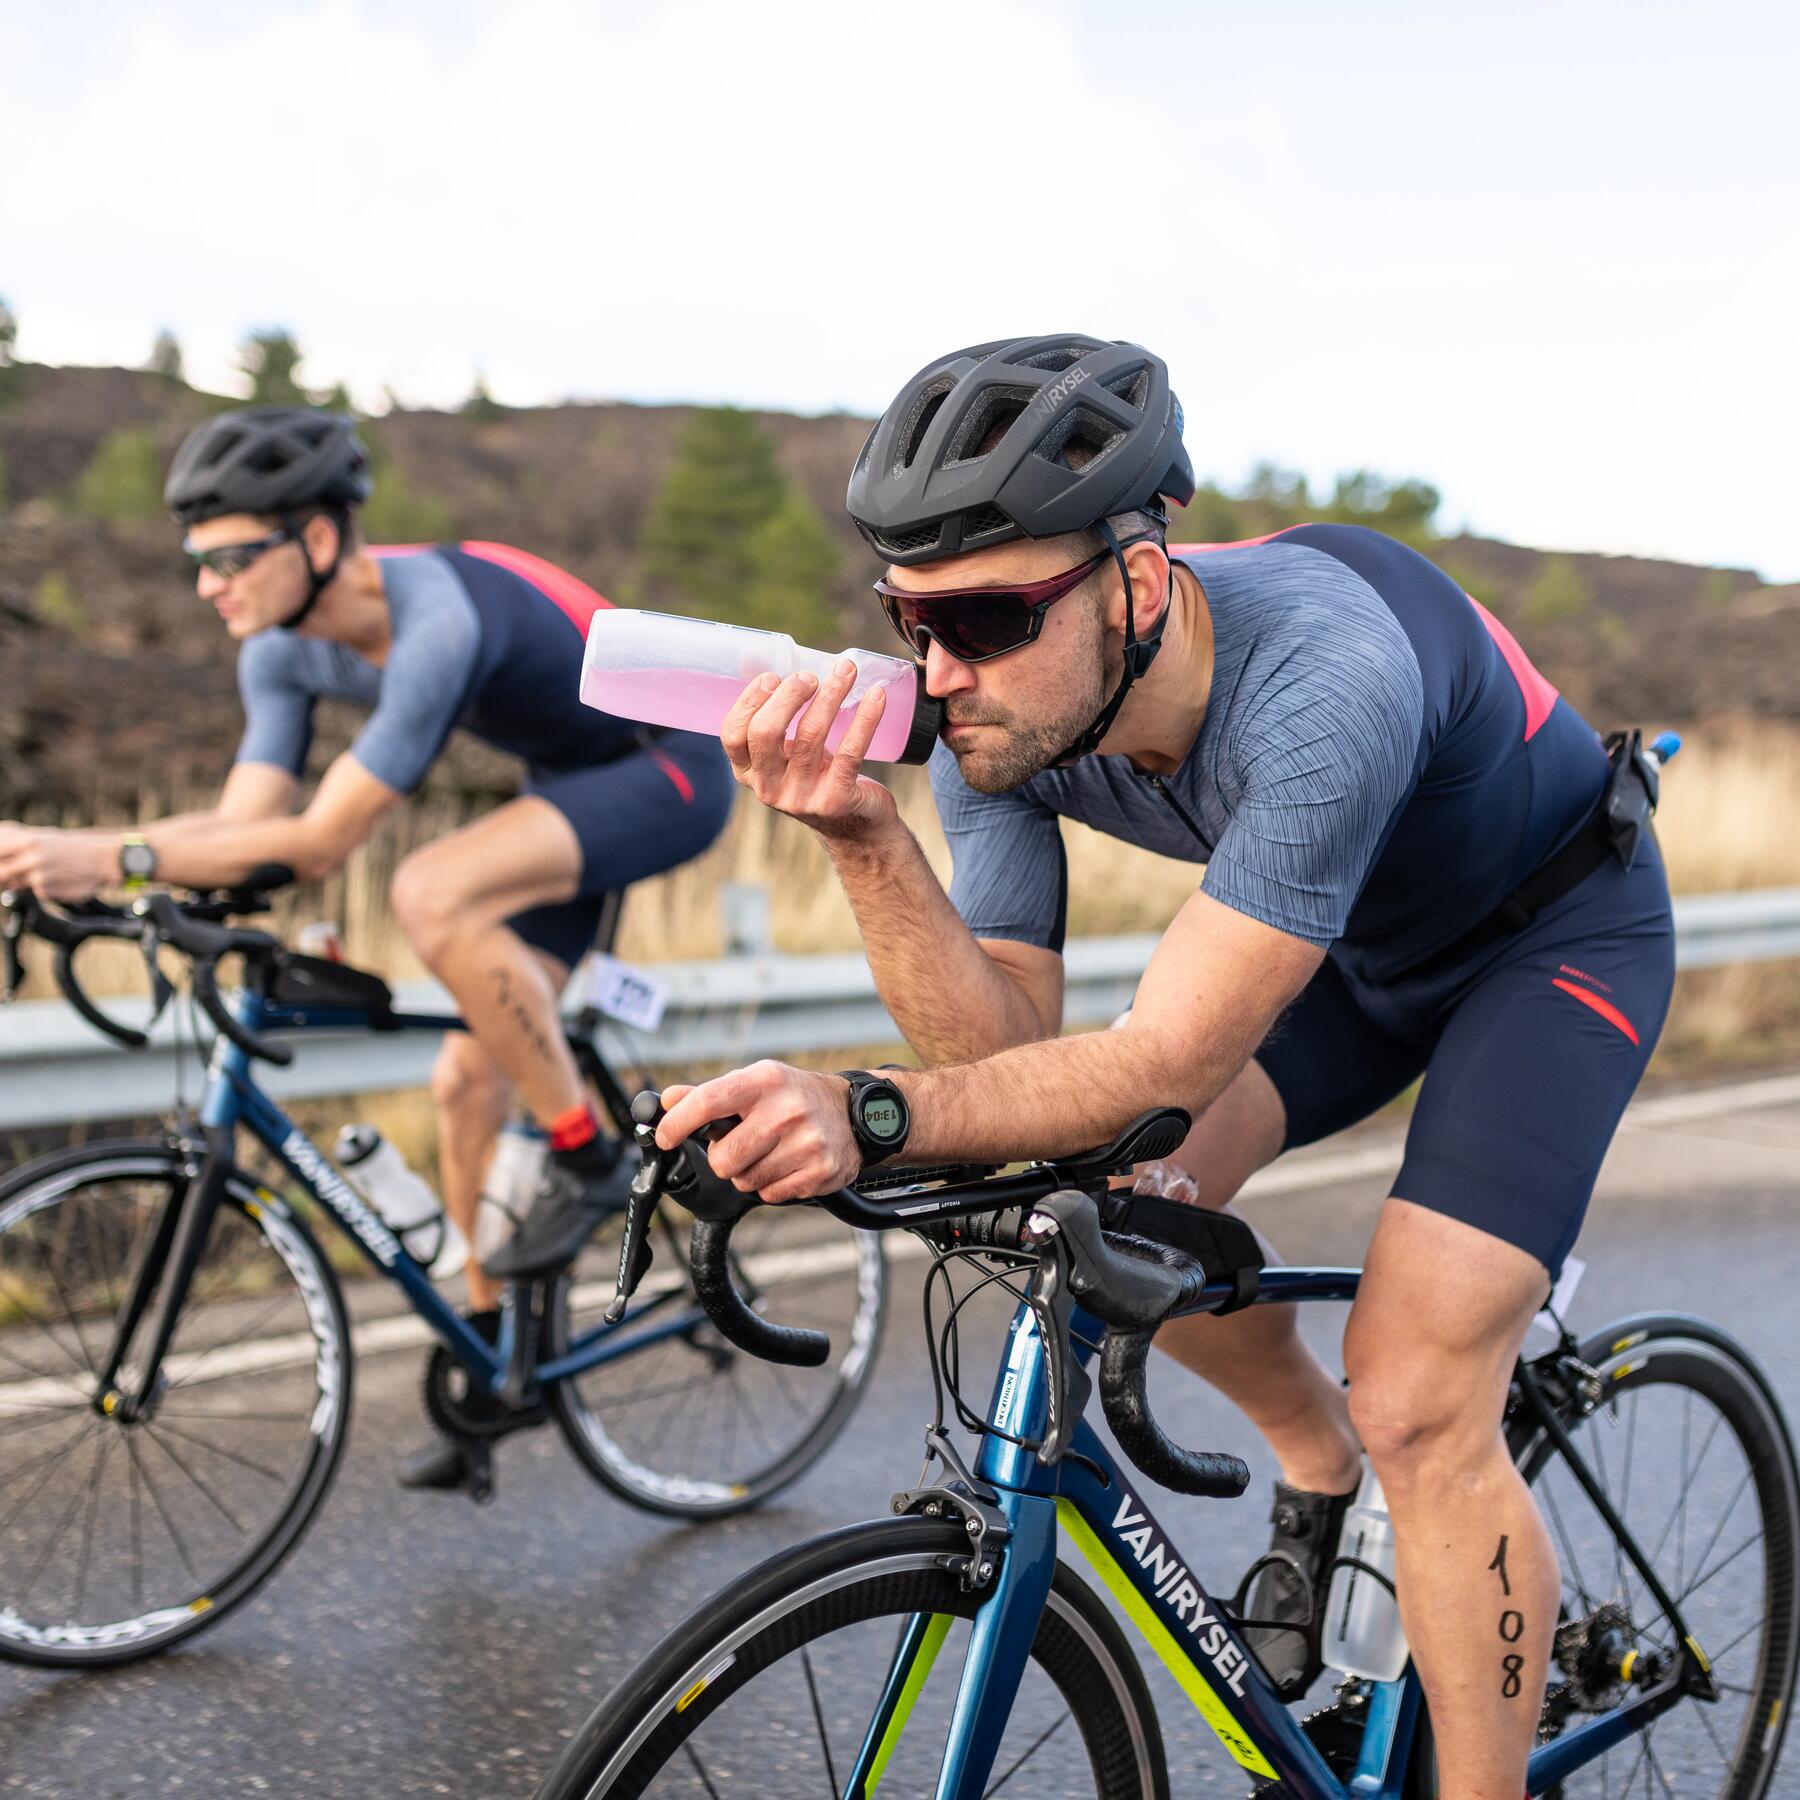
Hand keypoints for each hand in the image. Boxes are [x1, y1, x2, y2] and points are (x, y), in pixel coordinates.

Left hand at [0, 824, 114, 902]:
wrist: (104, 859)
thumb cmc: (73, 846)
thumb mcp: (43, 836)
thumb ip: (16, 843)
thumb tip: (0, 856)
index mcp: (27, 838)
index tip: (3, 863)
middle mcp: (31, 855)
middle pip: (0, 871)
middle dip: (4, 876)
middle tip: (14, 876)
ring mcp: (39, 874)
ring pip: (14, 883)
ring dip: (24, 882)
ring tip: (47, 873)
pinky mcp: (46, 890)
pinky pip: (34, 892)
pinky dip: (42, 889)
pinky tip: (59, 881)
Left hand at [656, 1061, 860, 1203]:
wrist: (853, 1113)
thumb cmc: (795, 1096)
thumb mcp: (757, 1082)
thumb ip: (710, 1094)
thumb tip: (666, 1100)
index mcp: (766, 1081)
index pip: (708, 1102)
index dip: (678, 1123)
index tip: (664, 1136)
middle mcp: (787, 1110)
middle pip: (723, 1159)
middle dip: (724, 1157)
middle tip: (742, 1144)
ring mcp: (807, 1143)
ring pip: (745, 1181)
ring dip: (750, 1172)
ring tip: (771, 1151)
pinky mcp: (820, 1172)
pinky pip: (770, 1195)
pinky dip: (772, 1185)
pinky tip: (788, 1163)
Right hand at [721, 661, 898, 840]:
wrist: (855, 826)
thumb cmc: (818, 775)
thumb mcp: (787, 756)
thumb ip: (776, 723)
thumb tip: (770, 663)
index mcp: (749, 773)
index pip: (733, 735)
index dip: (750, 701)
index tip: (772, 677)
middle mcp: (768, 788)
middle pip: (766, 733)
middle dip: (788, 696)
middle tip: (810, 677)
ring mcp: (800, 797)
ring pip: (810, 736)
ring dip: (831, 695)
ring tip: (846, 670)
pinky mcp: (835, 799)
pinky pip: (849, 752)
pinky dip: (865, 719)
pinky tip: (876, 696)